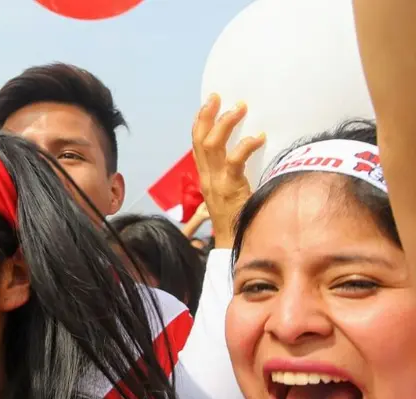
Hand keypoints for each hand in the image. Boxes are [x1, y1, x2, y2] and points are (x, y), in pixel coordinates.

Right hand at [191, 95, 265, 247]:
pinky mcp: (229, 188)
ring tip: (240, 108)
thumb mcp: (230, 192)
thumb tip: (253, 152)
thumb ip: (235, 174)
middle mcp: (206, 177)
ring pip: (212, 146)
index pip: (197, 144)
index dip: (201, 121)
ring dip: (225, 124)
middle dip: (208, 116)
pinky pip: (234, 161)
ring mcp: (216, 182)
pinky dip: (246, 146)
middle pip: (200, 140)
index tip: (210, 102)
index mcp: (205, 176)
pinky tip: (259, 137)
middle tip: (218, 97)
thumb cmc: (237, 217)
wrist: (234, 242)